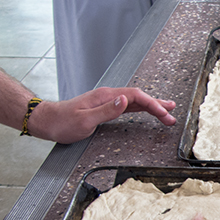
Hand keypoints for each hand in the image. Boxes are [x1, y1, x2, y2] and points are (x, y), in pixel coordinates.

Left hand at [29, 87, 175, 143]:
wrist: (47, 122)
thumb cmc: (62, 122)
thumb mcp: (84, 119)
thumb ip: (106, 110)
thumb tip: (124, 100)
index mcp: (105, 96)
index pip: (135, 97)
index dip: (152, 104)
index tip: (163, 113)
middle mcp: (108, 96)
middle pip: (139, 97)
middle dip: (157, 105)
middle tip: (172, 114)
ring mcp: (107, 101)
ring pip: (136, 102)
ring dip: (152, 106)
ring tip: (167, 111)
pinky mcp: (105, 108)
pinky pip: (129, 106)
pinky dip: (142, 109)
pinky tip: (148, 111)